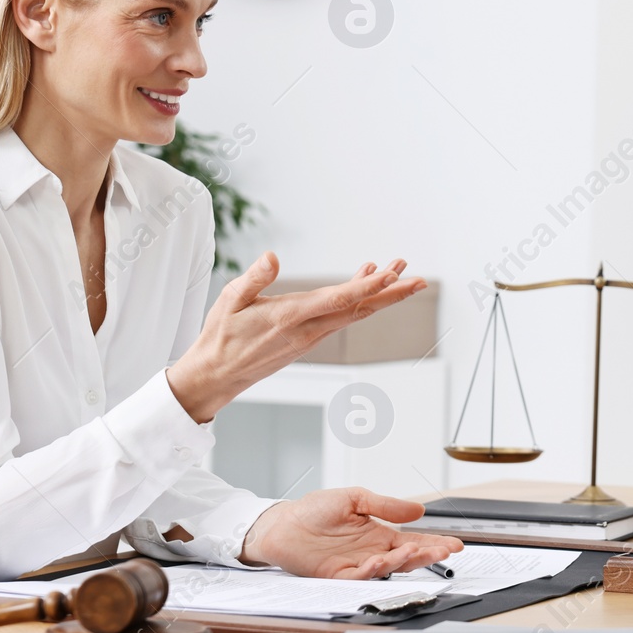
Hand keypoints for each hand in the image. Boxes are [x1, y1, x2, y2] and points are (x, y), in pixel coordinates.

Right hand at [166, 253, 426, 421]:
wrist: (217, 375)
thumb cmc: (221, 336)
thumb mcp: (230, 300)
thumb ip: (254, 278)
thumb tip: (272, 257)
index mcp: (290, 317)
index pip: (338, 300)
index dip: (366, 287)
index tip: (390, 275)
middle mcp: (307, 330)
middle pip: (358, 309)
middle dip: (389, 293)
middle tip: (416, 278)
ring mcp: (310, 336)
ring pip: (352, 313)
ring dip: (377, 294)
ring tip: (396, 272)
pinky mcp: (307, 339)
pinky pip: (340, 318)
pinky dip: (356, 299)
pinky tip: (361, 281)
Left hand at [239, 488, 463, 577]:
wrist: (283, 523)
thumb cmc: (315, 510)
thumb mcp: (356, 498)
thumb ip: (386, 505)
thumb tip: (418, 511)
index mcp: (378, 534)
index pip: (413, 540)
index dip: (434, 543)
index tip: (455, 544)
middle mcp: (371, 552)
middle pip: (406, 557)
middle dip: (427, 555)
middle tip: (444, 551)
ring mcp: (356, 565)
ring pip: (387, 569)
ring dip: (402, 561)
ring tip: (414, 550)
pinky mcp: (338, 575)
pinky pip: (359, 577)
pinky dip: (371, 571)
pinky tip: (380, 561)